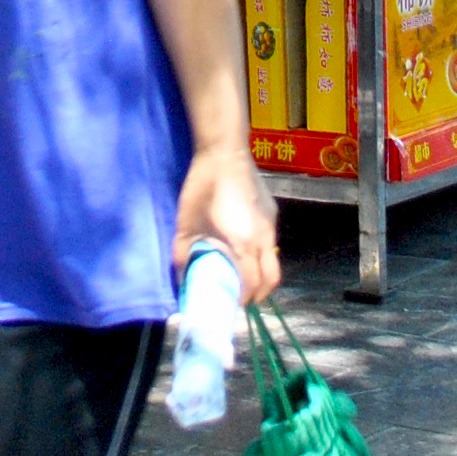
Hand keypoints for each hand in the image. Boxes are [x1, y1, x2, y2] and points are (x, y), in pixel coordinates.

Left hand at [175, 140, 278, 303]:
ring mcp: (271, 224)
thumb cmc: (202, 189)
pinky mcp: (271, 211)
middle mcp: (263, 238)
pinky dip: (261, 252)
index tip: (232, 303)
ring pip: (273, 259)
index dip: (243, 298)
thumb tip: (183, 278)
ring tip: (244, 273)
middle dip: (259, 293)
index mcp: (244, 244)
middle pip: (272, 278)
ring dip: (261, 273)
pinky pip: (270, 240)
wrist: (224, 152)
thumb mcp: (185, 224)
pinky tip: (245, 243)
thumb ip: (184, 254)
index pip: (251, 284)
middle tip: (243, 296)